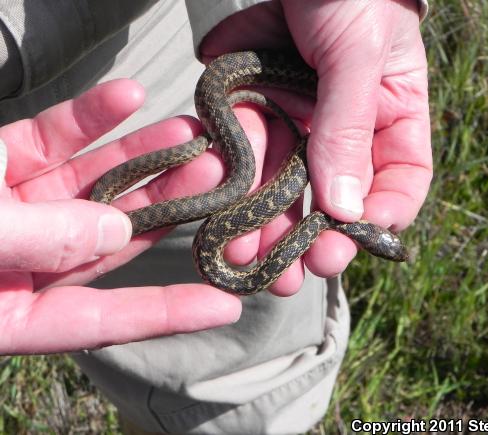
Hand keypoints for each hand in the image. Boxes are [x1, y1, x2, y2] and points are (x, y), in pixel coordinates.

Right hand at [0, 80, 240, 354]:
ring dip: (145, 157)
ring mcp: (18, 206)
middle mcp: (27, 259)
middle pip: (114, 237)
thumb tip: (115, 228)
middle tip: (225, 180)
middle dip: (173, 206)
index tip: (228, 305)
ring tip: (195, 133)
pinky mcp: (3, 159)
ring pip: (95, 183)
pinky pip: (53, 137)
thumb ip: (41, 241)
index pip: (107, 318)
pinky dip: (89, 117)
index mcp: (15, 310)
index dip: (169, 312)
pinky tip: (129, 96)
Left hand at [200, 0, 431, 293]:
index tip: (353, 240)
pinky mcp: (256, 110)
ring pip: (283, 186)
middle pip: (332, 199)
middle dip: (309, 237)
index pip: (399, 184)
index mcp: (391, 118)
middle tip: (289, 273)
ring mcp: (298, 123)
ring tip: (242, 254)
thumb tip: (347, 208)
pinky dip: (232, 179)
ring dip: (262, 222)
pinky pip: (245, 152)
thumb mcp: (358, 53)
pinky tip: (218, 208)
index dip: (380, 219)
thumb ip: (349, 128)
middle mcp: (346, 130)